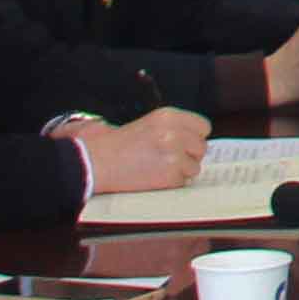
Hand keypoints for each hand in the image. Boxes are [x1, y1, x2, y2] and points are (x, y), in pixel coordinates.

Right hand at [71, 109, 208, 192]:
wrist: (95, 163)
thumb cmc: (117, 145)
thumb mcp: (148, 123)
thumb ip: (174, 127)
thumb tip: (195, 138)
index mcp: (169, 116)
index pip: (203, 127)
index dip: (194, 137)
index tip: (186, 144)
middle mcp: (175, 132)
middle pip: (201, 147)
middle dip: (189, 155)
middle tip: (169, 159)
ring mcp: (174, 154)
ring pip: (194, 167)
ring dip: (180, 171)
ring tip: (158, 168)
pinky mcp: (170, 174)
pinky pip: (183, 182)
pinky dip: (171, 183)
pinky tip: (153, 177)